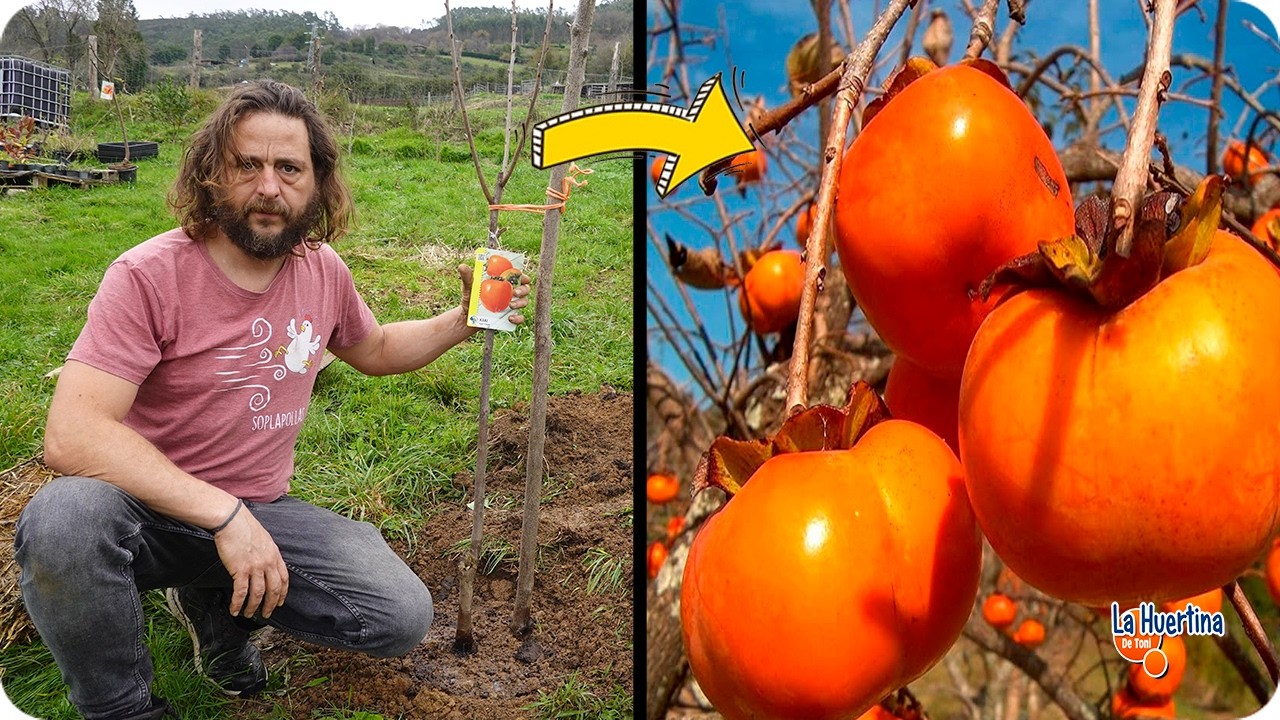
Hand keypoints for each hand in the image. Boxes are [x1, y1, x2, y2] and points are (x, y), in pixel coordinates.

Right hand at [211, 502, 288, 618]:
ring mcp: (255, 567)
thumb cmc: (244, 526)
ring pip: (258, 594)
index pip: (284, 578)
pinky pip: (241, 592)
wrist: (231, 520)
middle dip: (271, 604)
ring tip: (249, 615)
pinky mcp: (240, 570)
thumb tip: (265, 562)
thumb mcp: (263, 539)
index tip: (280, 602)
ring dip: (253, 607)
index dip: (282, 592)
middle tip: (267, 614)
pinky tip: (235, 610)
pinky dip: (238, 603)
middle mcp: (268, 562)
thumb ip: (266, 552)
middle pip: (273, 589)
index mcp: (275, 555)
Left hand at [457, 262, 533, 324]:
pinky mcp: (510, 317)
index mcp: (503, 282)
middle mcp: (510, 292)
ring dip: (521, 303)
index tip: (520, 276)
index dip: (522, 275)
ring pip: (524, 302)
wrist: (467, 318)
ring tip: (511, 305)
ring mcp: (511, 305)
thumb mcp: (468, 287)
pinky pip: (520, 318)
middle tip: (515, 292)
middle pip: (525, 288)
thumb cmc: (470, 299)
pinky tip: (510, 318)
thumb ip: (467, 277)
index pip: (518, 276)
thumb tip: (462, 266)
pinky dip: (518, 318)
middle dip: (524, 289)